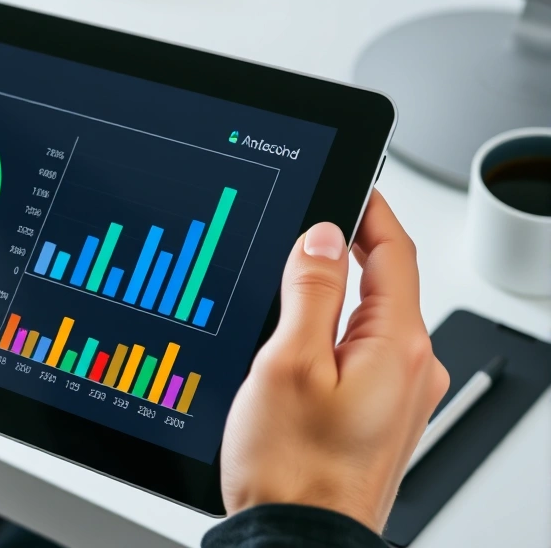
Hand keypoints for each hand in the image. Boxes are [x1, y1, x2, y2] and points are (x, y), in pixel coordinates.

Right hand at [220, 190, 449, 532]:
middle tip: (297, 234)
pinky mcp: (377, 416)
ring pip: (367, 322)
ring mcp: (397, 396)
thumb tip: (324, 238)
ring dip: (332, 298)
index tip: (350, 182)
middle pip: (384, 285)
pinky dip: (330, 335)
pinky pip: (359, 356)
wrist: (296, 538)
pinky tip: (293, 346)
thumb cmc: (293, 468)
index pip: (394, 252)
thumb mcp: (288, 361)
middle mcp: (410, 370)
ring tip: (283, 293)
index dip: (370, 210)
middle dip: (344, 253)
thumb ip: (311, 291)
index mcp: (397, 348)